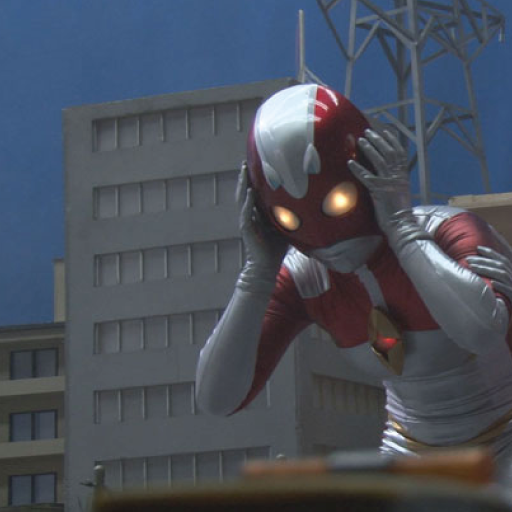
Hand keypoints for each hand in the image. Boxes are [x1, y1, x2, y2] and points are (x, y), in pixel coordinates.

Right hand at [236, 162, 287, 283]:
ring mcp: (246, 222)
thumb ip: (289, 216)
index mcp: (257, 214)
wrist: (266, 267)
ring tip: (243, 170)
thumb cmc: (276, 249)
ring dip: (242, 184)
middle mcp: (249, 215)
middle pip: (245, 192)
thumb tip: (307, 204)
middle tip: (244, 161)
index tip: (256, 165)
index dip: (254, 180)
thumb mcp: (285, 227)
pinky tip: (250, 191)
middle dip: (244, 177)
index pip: (254, 193)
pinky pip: (246, 212)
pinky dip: (247, 201)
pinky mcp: (246, 229)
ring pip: (242, 199)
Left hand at [348, 129, 410, 234]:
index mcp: (403, 176)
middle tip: (367, 132)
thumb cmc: (398, 211)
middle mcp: (398, 176)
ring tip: (360, 140)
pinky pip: (367, 177)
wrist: (401, 225)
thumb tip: (387, 172)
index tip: (385, 131)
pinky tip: (350, 163)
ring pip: (379, 160)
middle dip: (378, 140)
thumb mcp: (399, 192)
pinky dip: (358, 169)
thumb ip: (394, 180)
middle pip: (389, 152)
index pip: (399, 153)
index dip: (392, 140)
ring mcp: (389, 183)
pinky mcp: (379, 192)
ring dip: (369, 149)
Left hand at [466, 246, 511, 303]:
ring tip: (472, 268)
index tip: (478, 248)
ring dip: (487, 270)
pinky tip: (492, 283)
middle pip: (499, 265)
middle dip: (483, 261)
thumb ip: (495, 273)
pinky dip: (501, 286)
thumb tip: (477, 265)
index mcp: (511, 272)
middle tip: (467, 260)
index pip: (502, 259)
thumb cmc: (506, 295)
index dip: (491, 253)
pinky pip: (509, 290)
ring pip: (502, 275)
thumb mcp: (502, 282)